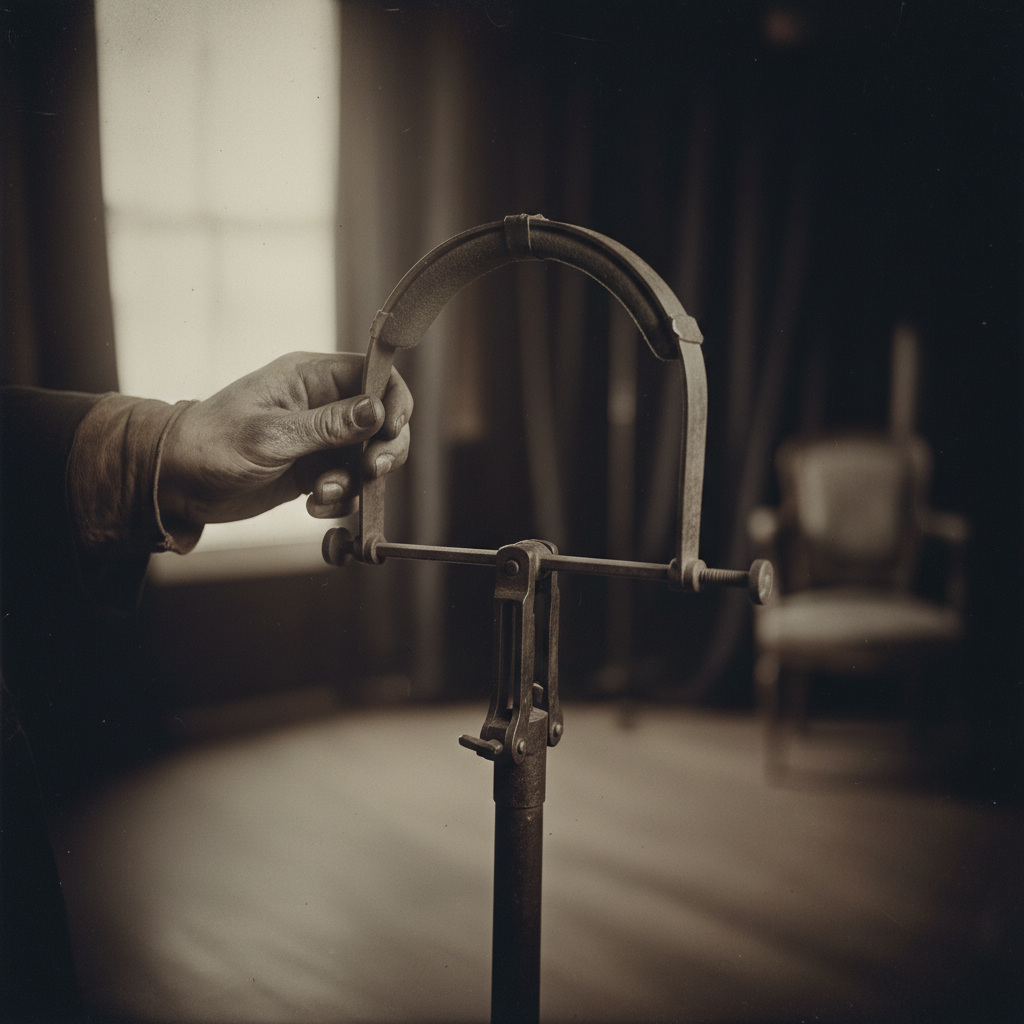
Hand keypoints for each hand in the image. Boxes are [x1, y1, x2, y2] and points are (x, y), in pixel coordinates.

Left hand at [157, 352, 411, 524]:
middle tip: (371, 472)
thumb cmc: (213, 444)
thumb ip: (328, 426)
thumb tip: (376, 411)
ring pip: (368, 456)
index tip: (391, 430)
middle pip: (382, 419)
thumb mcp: (272, 435)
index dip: (394, 400)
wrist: (176, 481)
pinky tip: (313, 506)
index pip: (375, 374)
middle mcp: (322, 404)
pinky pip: (348, 484)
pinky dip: (339, 499)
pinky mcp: (314, 470)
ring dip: (355, 481)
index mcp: (311, 376)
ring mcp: (320, 439)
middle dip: (384, 448)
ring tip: (322, 494)